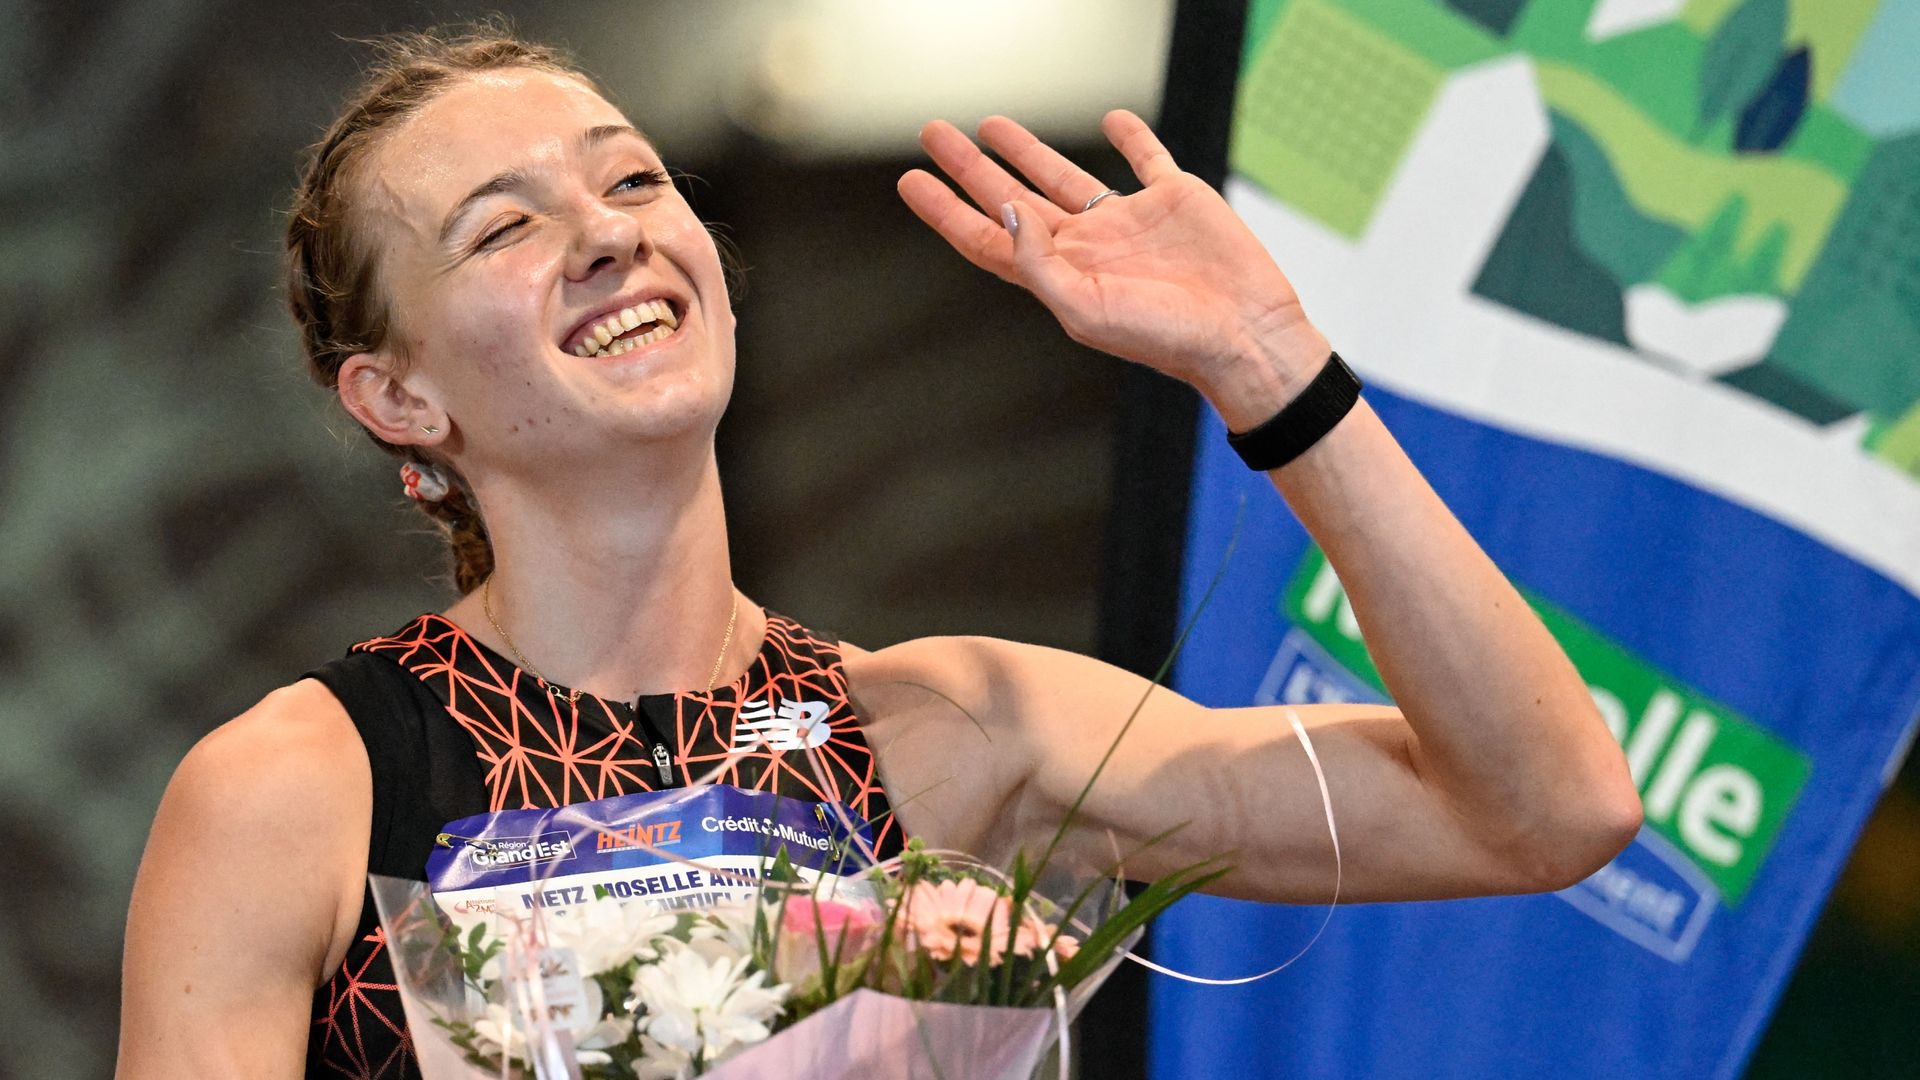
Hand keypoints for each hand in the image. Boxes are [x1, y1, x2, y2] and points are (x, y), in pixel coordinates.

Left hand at [898, 110, 1329, 414]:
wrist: (1242, 334)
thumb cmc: (1165, 338)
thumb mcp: (1086, 309)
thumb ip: (1039, 262)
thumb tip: (1008, 211)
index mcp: (1058, 275)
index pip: (986, 237)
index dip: (944, 209)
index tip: (910, 180)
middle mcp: (1086, 246)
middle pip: (1012, 199)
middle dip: (971, 168)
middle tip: (934, 134)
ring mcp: (1128, 221)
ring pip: (1062, 176)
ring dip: (1026, 150)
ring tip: (990, 124)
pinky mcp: (1173, 199)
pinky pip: (1145, 158)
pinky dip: (1128, 136)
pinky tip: (1111, 121)